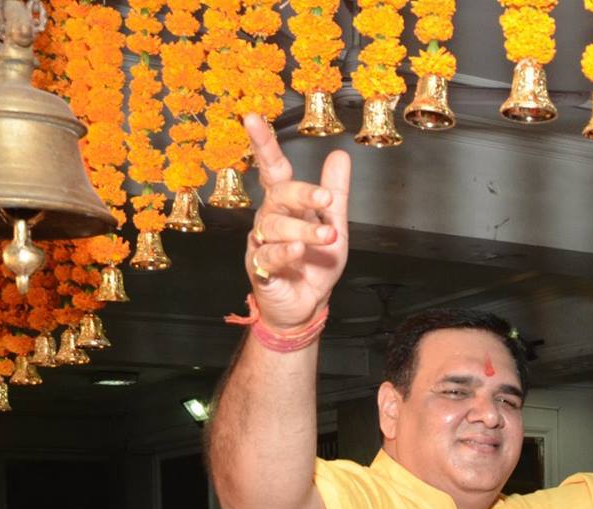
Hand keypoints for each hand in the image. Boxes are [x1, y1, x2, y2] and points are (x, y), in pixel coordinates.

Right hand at [242, 115, 350, 330]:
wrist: (307, 305)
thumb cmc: (315, 263)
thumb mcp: (333, 225)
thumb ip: (335, 193)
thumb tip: (340, 155)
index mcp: (285, 204)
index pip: (273, 169)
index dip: (263, 144)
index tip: (252, 118)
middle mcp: (268, 219)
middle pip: (277, 196)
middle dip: (302, 195)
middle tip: (325, 200)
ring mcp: (261, 244)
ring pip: (274, 227)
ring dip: (303, 231)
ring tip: (328, 237)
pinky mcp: (260, 270)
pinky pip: (267, 256)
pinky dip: (283, 253)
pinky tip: (297, 251)